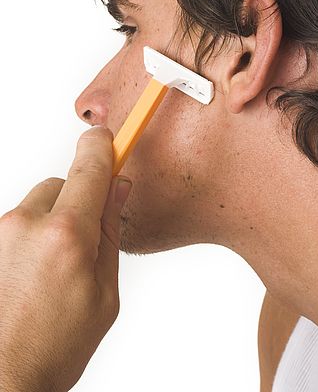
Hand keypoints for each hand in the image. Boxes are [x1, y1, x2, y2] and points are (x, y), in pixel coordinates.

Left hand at [0, 126, 131, 391]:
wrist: (4, 381)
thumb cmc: (53, 348)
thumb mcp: (104, 293)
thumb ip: (110, 232)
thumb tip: (117, 190)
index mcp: (67, 235)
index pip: (89, 168)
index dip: (102, 146)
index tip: (108, 138)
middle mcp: (26, 225)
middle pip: (62, 184)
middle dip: (78, 201)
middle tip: (85, 240)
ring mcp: (0, 234)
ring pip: (38, 204)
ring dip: (52, 221)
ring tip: (53, 270)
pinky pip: (18, 224)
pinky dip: (30, 238)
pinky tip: (32, 276)